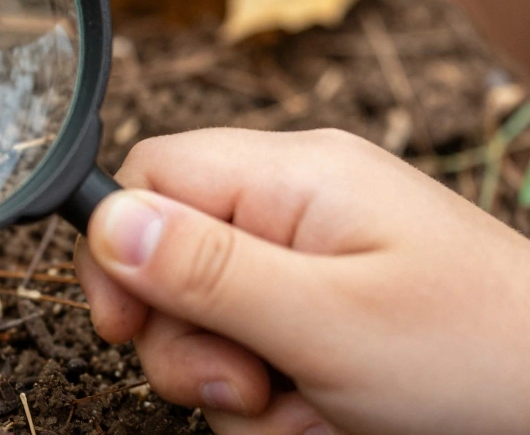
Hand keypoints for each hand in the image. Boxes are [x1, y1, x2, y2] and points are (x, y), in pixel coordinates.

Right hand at [75, 128, 529, 434]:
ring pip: (209, 328)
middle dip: (191, 343)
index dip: (120, 249)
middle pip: (170, 263)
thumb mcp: (328, 321)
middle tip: (247, 387)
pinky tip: (335, 419)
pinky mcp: (328, 323)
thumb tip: (106, 221)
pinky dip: (281, 408)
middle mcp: (295, 212)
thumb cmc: (482, 356)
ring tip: (314, 412)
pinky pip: (257, 361)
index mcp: (293, 178)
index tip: (125, 327)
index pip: (151, 176)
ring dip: (239, 389)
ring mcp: (314, 269)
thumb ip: (209, 270)